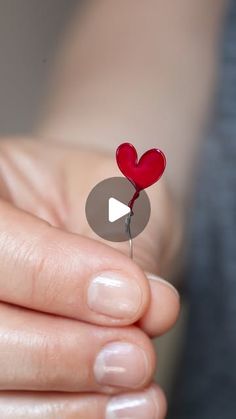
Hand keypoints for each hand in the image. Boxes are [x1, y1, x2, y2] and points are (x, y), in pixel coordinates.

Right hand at [0, 137, 179, 417]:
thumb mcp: (115, 197)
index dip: (54, 276)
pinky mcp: (3, 374)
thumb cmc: (100, 197)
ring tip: (136, 378)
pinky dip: (64, 416)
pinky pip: (12, 410)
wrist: (99, 220)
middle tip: (135, 354)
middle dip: (58, 352)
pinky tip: (119, 408)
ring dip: (64, 399)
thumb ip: (121, 245)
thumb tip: (146, 307)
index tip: (131, 296)